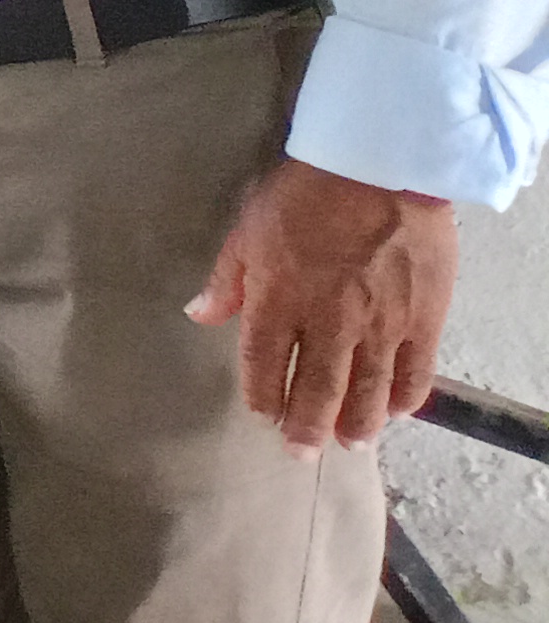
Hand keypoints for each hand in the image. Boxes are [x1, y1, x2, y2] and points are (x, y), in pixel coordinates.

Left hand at [191, 158, 455, 449]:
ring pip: (367, 392)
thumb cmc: (304, 194)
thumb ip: (227, 280)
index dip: (263, 394)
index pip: (265, 363)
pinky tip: (394, 413)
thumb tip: (198, 314)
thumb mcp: (248, 229)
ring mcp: (380, 326)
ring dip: (356, 424)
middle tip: (301, 453)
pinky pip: (415, 372)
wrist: (378, 169)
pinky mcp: (423, 320)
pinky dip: (404, 399)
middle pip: (317, 390)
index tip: (262, 412)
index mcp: (279, 300)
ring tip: (347, 444)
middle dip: (306, 427)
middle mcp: (329, 323)